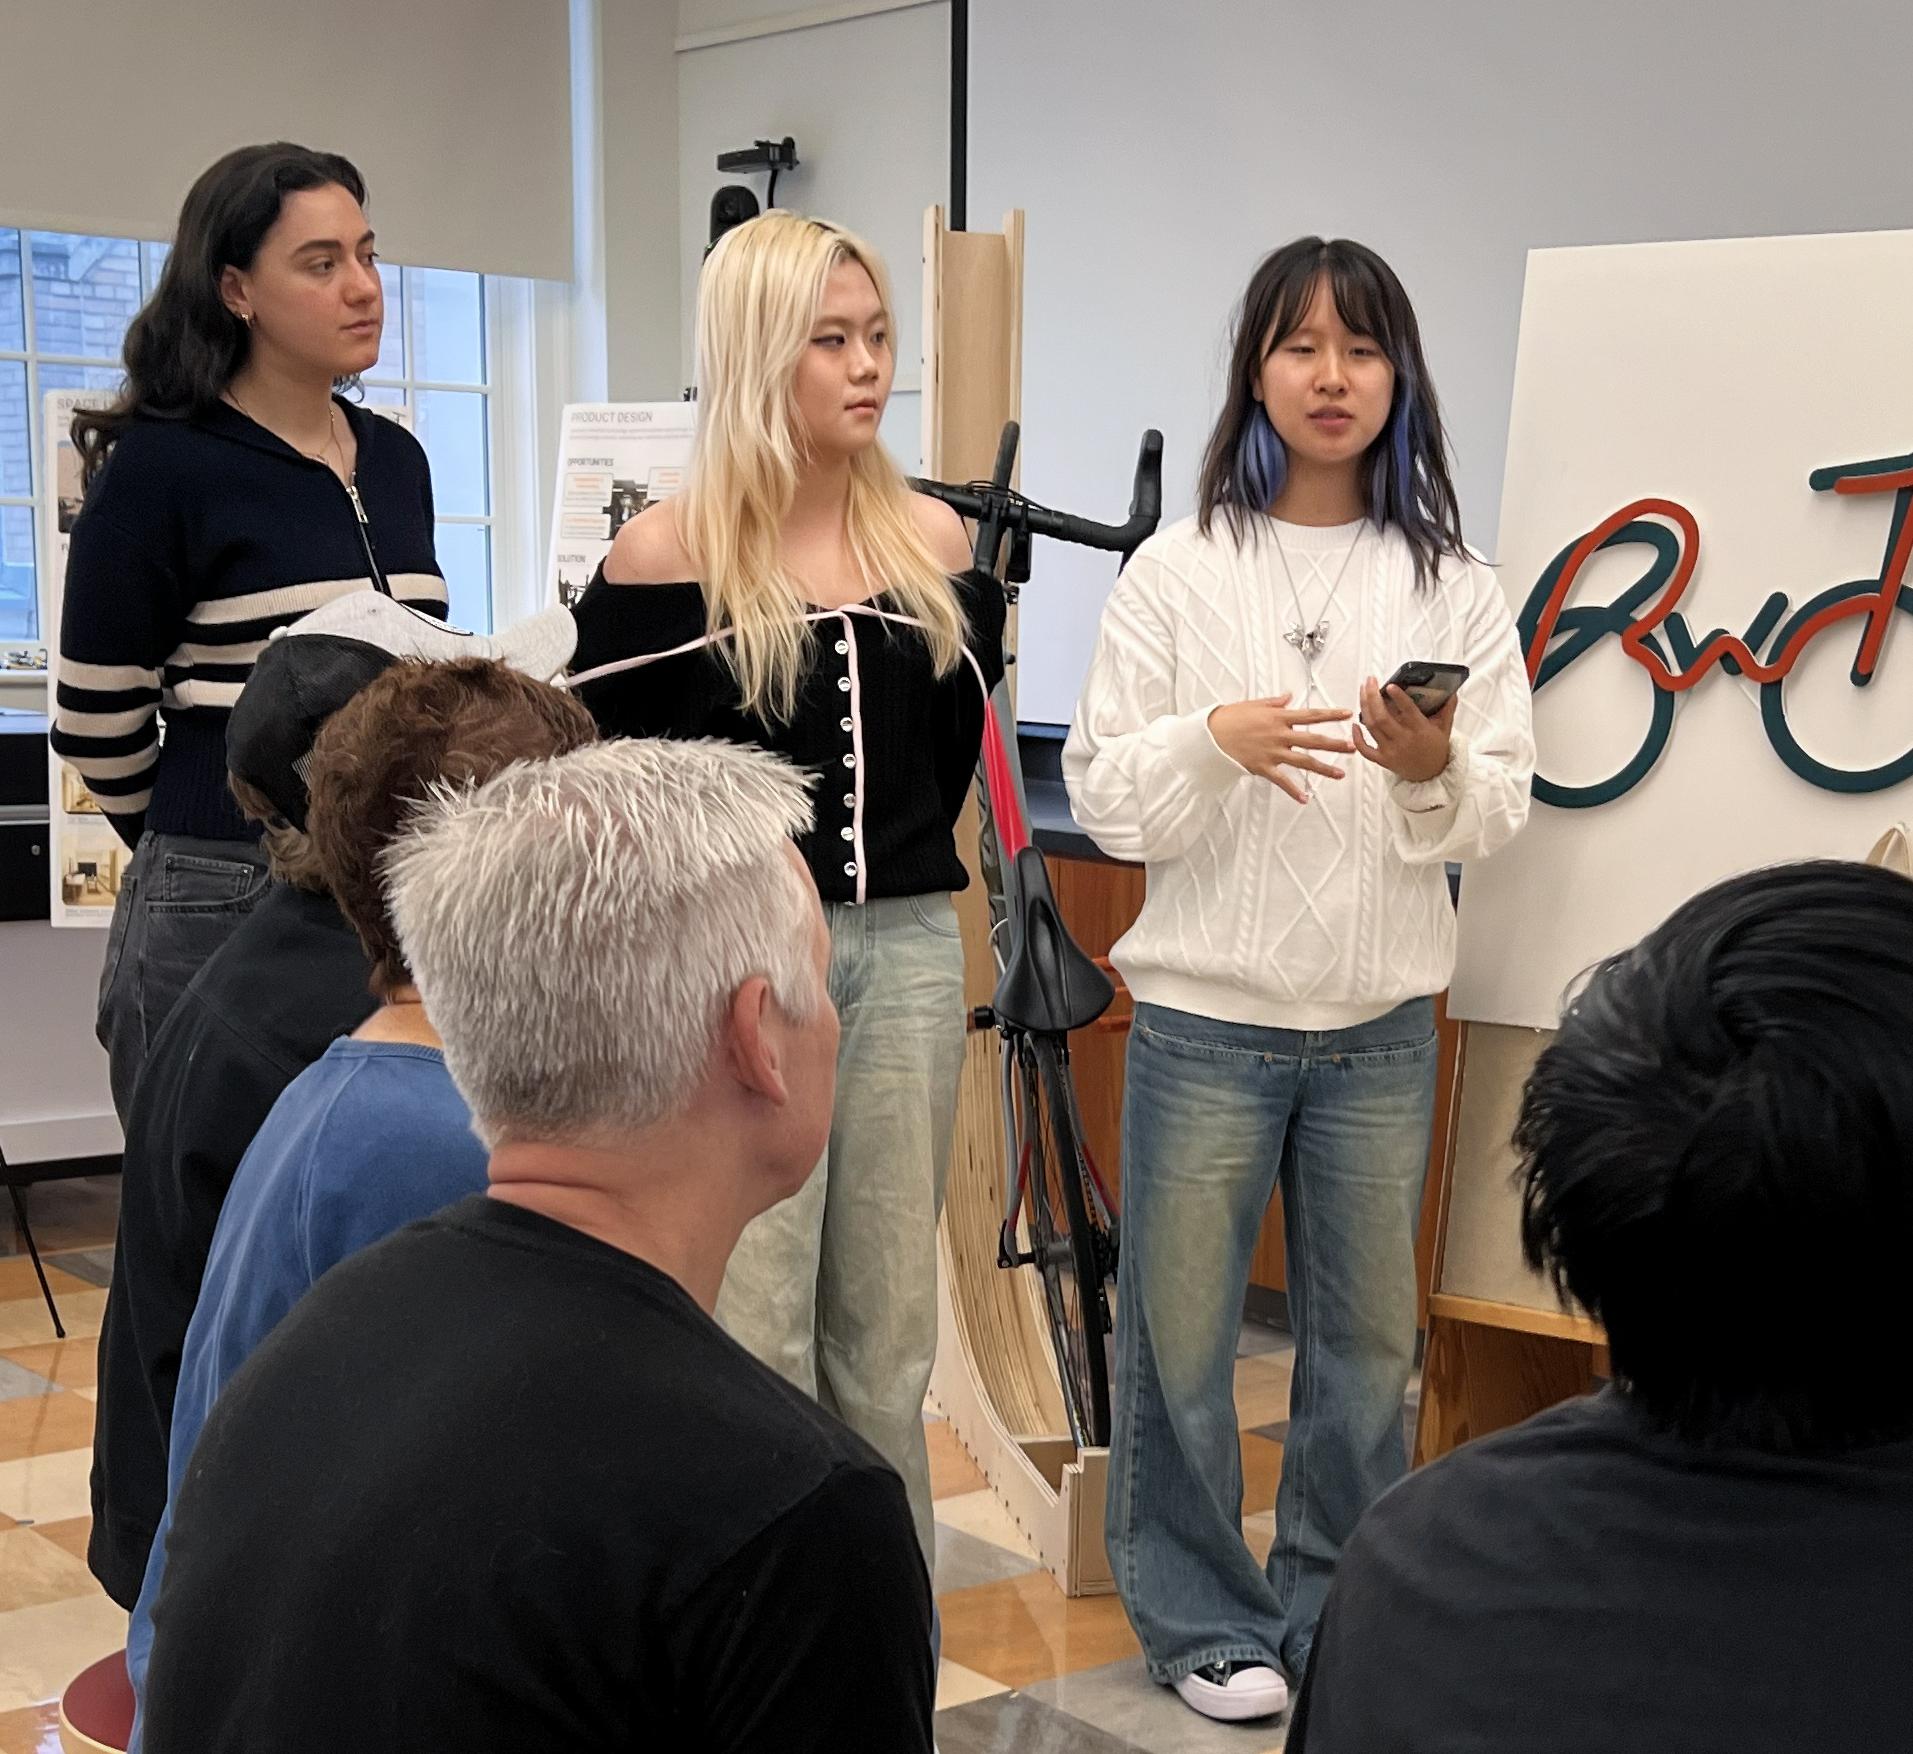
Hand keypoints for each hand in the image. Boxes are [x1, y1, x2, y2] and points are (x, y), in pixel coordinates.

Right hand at [1208, 696, 1355, 802]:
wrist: (1211, 735)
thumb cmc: (1230, 717)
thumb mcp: (1254, 704)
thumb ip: (1274, 702)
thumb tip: (1288, 697)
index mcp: (1279, 717)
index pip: (1311, 715)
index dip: (1331, 714)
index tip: (1348, 713)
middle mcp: (1280, 734)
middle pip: (1314, 740)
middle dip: (1335, 744)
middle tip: (1352, 748)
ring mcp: (1273, 752)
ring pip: (1304, 762)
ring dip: (1324, 768)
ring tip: (1340, 774)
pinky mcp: (1263, 767)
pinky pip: (1282, 781)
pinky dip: (1294, 791)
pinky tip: (1305, 799)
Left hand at [1356, 676, 1454, 783]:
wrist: (1431, 774)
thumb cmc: (1436, 749)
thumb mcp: (1445, 728)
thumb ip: (1447, 709)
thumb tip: (1451, 691)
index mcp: (1420, 730)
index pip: (1408, 711)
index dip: (1398, 698)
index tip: (1390, 685)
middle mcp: (1404, 740)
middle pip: (1382, 717)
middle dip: (1373, 697)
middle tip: (1370, 681)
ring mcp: (1391, 751)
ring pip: (1372, 727)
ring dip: (1364, 707)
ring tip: (1363, 691)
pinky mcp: (1382, 760)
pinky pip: (1365, 749)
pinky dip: (1357, 737)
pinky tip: (1355, 723)